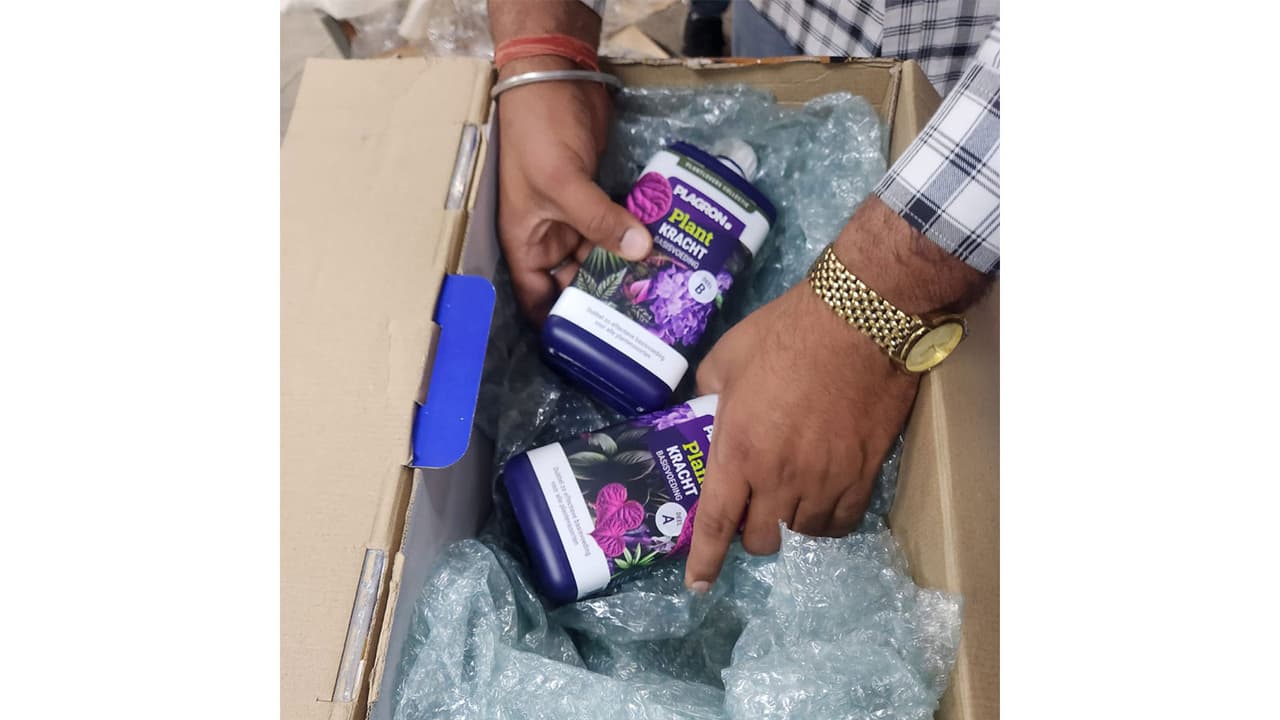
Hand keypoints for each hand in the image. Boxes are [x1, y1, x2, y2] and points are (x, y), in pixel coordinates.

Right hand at [496, 56, 652, 322]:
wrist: (552, 78)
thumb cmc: (538, 135)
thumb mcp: (562, 184)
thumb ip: (599, 221)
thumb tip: (643, 254)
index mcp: (525, 243)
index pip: (539, 299)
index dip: (560, 324)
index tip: (593, 347)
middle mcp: (549, 236)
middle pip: (576, 282)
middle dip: (605, 299)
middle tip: (644, 322)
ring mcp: (575, 216)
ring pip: (602, 255)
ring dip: (627, 269)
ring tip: (662, 294)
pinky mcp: (599, 195)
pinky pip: (619, 227)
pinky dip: (637, 238)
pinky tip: (666, 254)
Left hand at [685, 197, 987, 590]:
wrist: (860, 321)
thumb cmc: (786, 333)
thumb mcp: (726, 357)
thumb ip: (707, 393)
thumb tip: (703, 410)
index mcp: (738, 451)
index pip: (716, 524)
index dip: (704, 562)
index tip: (697, 586)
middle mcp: (780, 478)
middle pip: (763, 541)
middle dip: (752, 536)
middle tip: (752, 511)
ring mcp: (825, 480)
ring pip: (804, 536)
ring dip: (791, 526)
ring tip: (788, 500)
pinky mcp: (863, 474)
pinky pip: (843, 522)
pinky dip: (828, 521)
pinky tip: (823, 501)